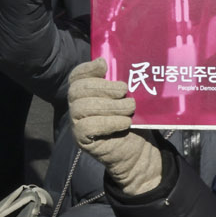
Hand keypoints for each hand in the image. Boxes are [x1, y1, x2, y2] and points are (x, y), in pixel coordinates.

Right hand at [67, 59, 164, 195]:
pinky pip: (87, 126)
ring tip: (130, 108)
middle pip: (78, 89)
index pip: (77, 77)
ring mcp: (77, 123)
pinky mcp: (81, 139)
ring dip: (110, 105)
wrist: (138, 151)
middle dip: (103, 87)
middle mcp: (78, 106)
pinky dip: (108, 122)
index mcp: (88, 94)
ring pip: (82, 107)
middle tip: (124, 90)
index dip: (87, 69)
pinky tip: (125, 123)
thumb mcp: (133, 100)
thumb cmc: (136, 122)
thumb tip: (134, 68)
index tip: (104, 65)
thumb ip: (127, 86)